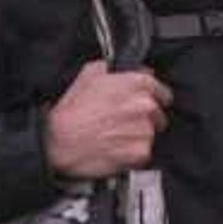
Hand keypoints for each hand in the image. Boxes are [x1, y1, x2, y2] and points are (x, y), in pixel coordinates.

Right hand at [42, 62, 170, 178]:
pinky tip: (114, 150)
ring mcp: (145, 130)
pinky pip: (143, 154)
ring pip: (150, 136)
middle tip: (121, 124)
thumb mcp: (88, 75)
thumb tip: (124, 69)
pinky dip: (132, 155)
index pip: (163, 93)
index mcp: (138, 84)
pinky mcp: (140, 153)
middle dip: (144, 120)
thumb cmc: (72, 110)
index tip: (143, 106)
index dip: (153, 100)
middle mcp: (146, 106)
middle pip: (158, 116)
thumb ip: (112, 69)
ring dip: (137, 138)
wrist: (59, 142)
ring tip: (114, 138)